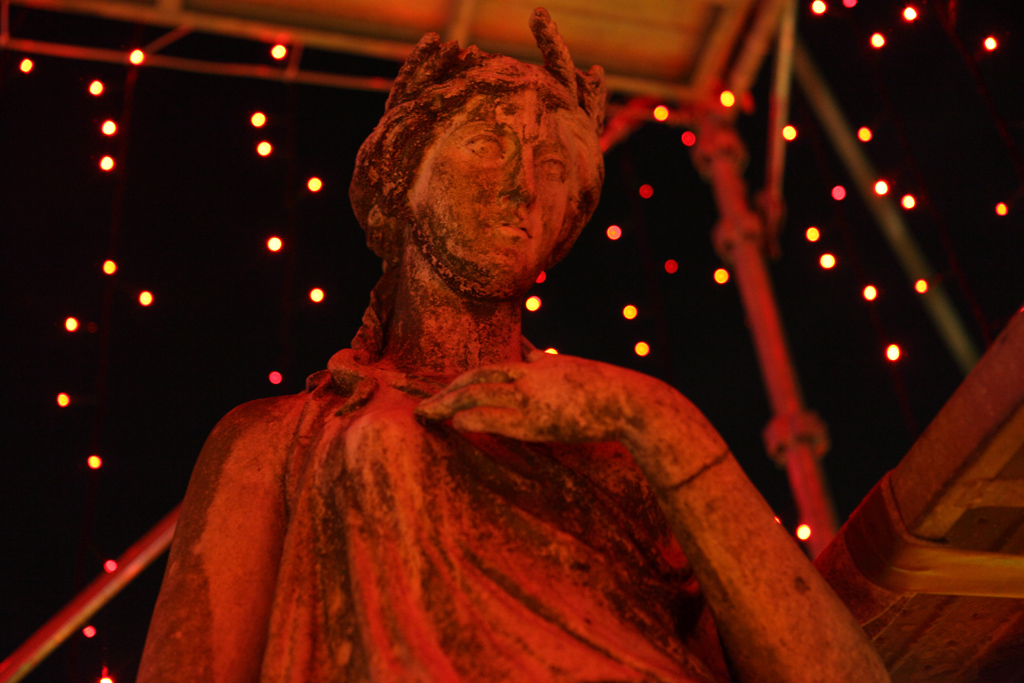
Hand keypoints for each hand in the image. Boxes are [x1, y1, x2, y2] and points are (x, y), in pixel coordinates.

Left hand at [416, 350, 729, 490]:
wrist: (632, 401)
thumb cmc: (602, 388)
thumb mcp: (567, 367)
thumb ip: (542, 359)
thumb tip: (527, 351)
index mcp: (535, 366)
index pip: (487, 370)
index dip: (458, 381)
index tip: (435, 391)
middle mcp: (529, 376)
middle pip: (476, 379)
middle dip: (444, 392)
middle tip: (418, 405)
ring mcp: (533, 396)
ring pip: (480, 395)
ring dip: (448, 404)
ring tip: (425, 414)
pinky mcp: (541, 419)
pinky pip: (500, 417)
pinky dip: (475, 417)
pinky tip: (455, 422)